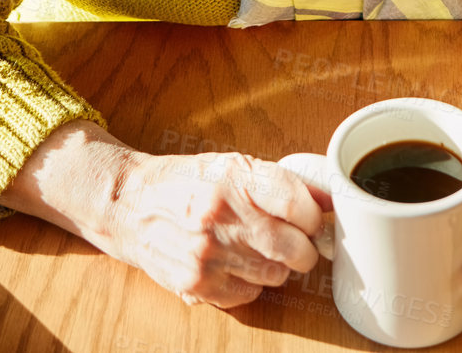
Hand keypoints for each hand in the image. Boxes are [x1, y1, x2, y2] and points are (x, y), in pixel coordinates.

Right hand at [96, 150, 329, 307]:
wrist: (129, 205)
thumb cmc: (185, 182)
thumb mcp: (232, 166)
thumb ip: (283, 182)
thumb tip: (332, 197)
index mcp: (234, 179)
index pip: (298, 204)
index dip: (314, 216)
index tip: (312, 218)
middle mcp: (221, 216)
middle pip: (296, 249)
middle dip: (304, 248)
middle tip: (296, 241)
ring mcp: (208, 255)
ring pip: (277, 275)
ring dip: (277, 266)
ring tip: (257, 248)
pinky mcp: (198, 284)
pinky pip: (250, 294)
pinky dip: (251, 283)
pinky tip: (236, 263)